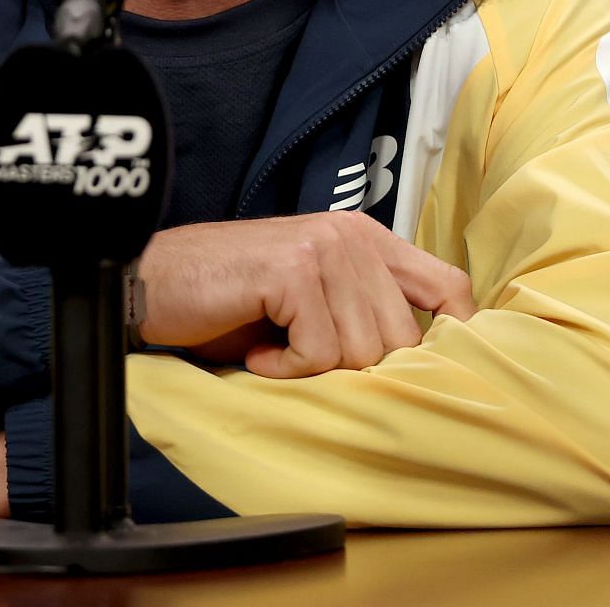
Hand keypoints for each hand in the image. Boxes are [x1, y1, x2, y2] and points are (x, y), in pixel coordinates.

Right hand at [136, 211, 475, 377]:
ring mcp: (323, 248)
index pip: (450, 286)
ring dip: (314, 367)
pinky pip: (318, 354)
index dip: (455, 333)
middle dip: (358, 365)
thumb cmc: (230, 301)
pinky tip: (257, 352)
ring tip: (275, 348)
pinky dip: (285, 369)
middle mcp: (352, 234)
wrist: (154, 284)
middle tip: (305, 357)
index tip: (431, 374)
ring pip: (362, 350)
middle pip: (404, 336)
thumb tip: (429, 364)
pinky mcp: (293, 272)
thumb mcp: (314, 301)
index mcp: (366, 237)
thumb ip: (364, 312)